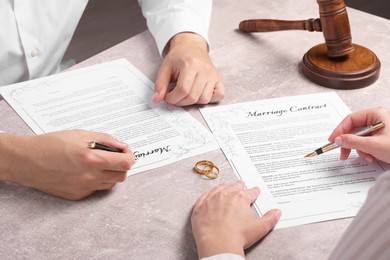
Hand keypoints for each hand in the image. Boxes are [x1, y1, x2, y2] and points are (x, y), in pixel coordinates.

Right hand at [0, 130, 134, 199]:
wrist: (27, 160)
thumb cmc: (51, 144)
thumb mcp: (81, 134)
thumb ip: (106, 140)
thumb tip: (122, 147)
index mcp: (92, 159)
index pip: (126, 163)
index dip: (130, 156)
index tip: (126, 152)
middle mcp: (90, 176)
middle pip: (122, 176)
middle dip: (122, 165)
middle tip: (115, 157)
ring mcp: (84, 188)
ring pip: (110, 184)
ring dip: (111, 173)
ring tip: (99, 163)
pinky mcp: (77, 195)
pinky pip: (96, 189)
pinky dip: (97, 180)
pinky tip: (86, 170)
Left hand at [152, 32, 224, 105]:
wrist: (191, 46)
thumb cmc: (178, 57)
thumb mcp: (165, 67)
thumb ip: (160, 84)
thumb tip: (156, 99)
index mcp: (190, 64)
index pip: (182, 90)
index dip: (172, 98)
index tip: (168, 97)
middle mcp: (204, 69)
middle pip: (193, 97)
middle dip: (180, 102)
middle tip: (175, 97)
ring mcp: (213, 74)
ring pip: (204, 99)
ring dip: (193, 101)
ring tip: (186, 94)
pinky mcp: (219, 78)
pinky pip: (219, 95)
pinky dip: (210, 99)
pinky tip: (200, 93)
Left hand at [191, 181, 280, 257]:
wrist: (218, 244)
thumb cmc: (238, 236)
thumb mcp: (260, 228)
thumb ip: (270, 218)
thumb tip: (277, 212)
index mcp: (240, 198)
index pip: (250, 192)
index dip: (254, 191)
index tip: (255, 190)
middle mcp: (225, 195)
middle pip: (233, 187)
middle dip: (239, 186)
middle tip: (241, 183)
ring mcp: (211, 200)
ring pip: (218, 189)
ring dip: (223, 187)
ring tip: (226, 186)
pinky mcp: (200, 207)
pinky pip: (203, 197)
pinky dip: (207, 195)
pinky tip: (208, 195)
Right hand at [328, 106, 389, 162]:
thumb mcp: (373, 145)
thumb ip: (353, 141)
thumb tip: (338, 139)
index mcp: (376, 114)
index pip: (351, 119)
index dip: (340, 130)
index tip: (333, 140)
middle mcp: (377, 119)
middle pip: (354, 129)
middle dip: (350, 143)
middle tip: (343, 153)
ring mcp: (379, 129)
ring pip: (359, 138)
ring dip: (360, 150)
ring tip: (367, 157)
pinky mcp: (381, 138)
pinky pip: (366, 143)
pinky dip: (366, 151)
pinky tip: (372, 157)